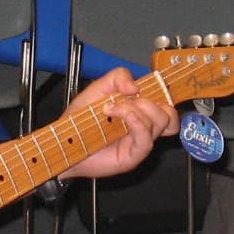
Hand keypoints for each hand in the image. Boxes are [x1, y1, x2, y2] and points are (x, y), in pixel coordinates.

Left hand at [56, 66, 178, 180]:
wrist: (65, 141)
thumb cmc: (81, 120)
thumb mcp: (98, 89)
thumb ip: (118, 77)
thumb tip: (136, 86)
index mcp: (140, 111)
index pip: (166, 103)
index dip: (162, 92)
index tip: (143, 87)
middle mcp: (143, 127)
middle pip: (168, 113)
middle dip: (147, 101)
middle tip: (123, 101)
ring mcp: (139, 142)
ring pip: (160, 122)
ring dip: (135, 109)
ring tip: (112, 110)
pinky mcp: (133, 156)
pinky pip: (147, 140)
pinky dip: (138, 123)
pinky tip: (124, 118)